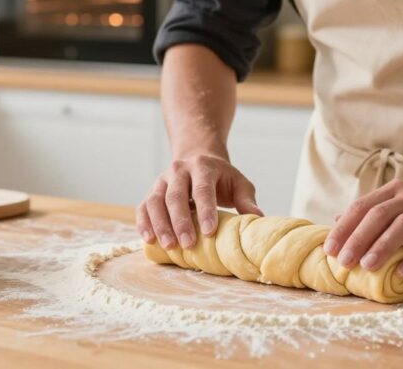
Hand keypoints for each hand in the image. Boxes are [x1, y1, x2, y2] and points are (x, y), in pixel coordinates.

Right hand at [136, 154, 262, 249]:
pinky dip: (144, 223)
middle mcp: (178, 171)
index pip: (203, 189)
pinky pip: (143, 206)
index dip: (205, 210)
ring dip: (160, 225)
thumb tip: (258, 218)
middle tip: (187, 244)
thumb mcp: (238, 182)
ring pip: (155, 201)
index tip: (209, 232)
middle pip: (175, 196)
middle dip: (181, 222)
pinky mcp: (151, 191)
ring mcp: (162, 180)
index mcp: (202, 166)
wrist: (197, 157)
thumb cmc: (221, 176)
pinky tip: (149, 239)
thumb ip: (246, 199)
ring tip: (169, 246)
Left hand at [323, 176, 402, 277]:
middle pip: (379, 215)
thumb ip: (371, 211)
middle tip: (344, 262)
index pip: (362, 207)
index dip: (344, 228)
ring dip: (382, 246)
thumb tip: (336, 221)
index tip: (329, 250)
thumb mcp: (399, 202)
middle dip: (358, 239)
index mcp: (394, 191)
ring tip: (367, 266)